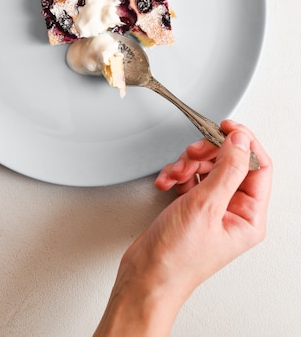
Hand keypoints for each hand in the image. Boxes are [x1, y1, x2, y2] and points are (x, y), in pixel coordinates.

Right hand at [94, 121, 271, 335]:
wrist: (145, 277)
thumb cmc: (177, 259)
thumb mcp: (205, 206)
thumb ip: (227, 169)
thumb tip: (241, 141)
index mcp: (249, 216)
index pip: (259, 166)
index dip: (244, 143)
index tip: (226, 127)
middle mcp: (234, 211)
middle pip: (231, 162)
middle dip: (209, 153)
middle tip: (193, 153)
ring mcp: (212, 208)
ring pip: (208, 166)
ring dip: (189, 163)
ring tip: (176, 173)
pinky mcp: (192, 206)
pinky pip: (190, 176)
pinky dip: (177, 174)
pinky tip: (167, 182)